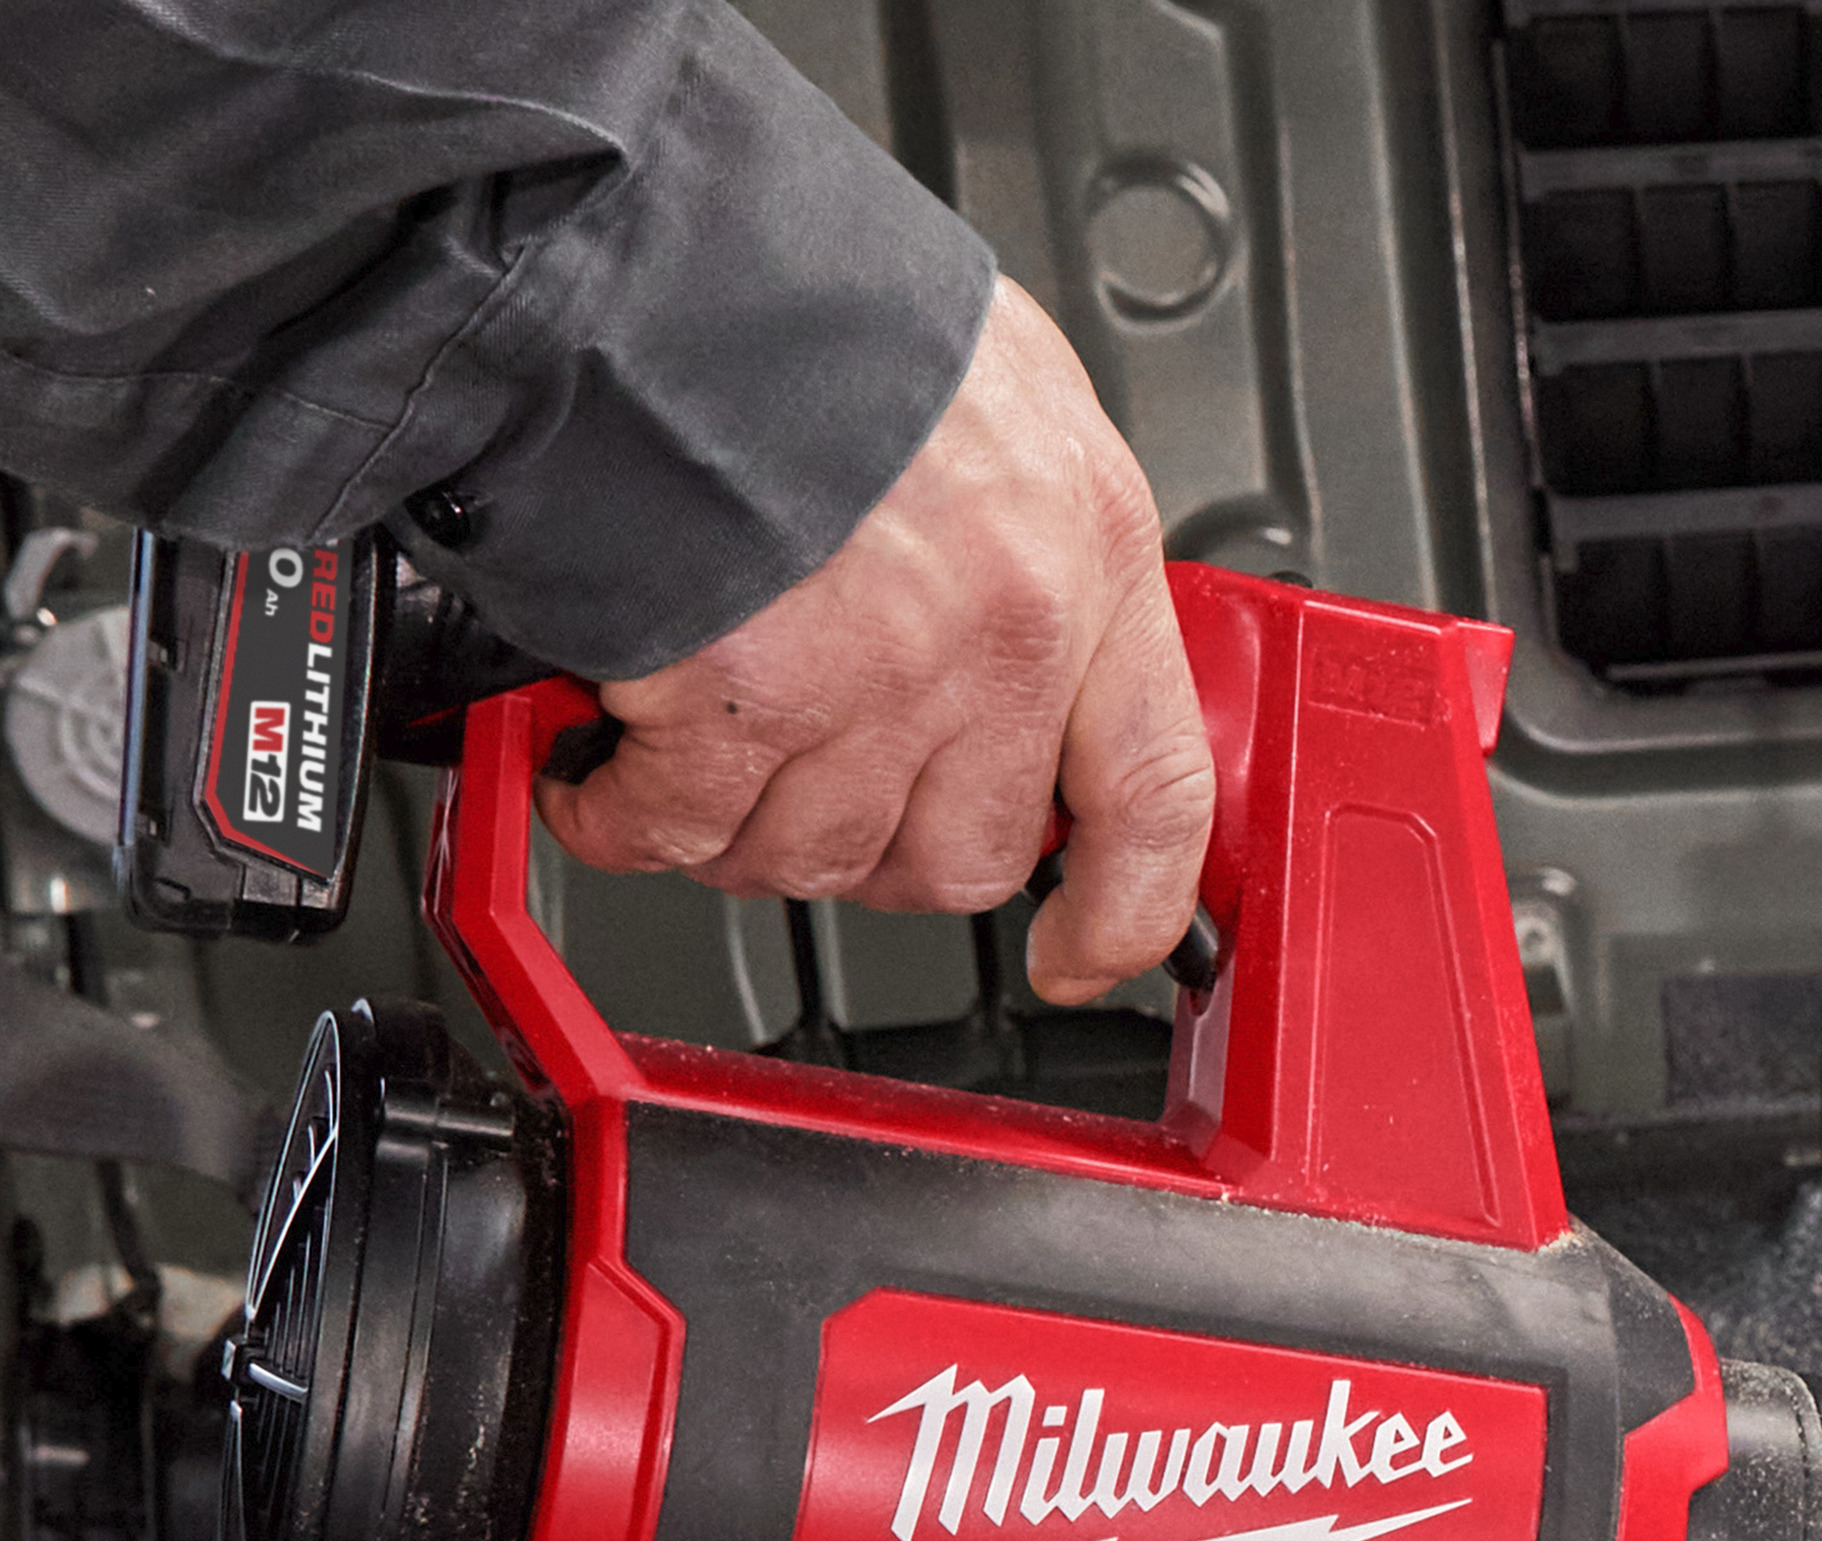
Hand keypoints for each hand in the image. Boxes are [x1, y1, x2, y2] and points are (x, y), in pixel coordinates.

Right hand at [533, 279, 1213, 1004]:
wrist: (663, 250)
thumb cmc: (824, 307)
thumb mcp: (1010, 415)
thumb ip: (1038, 564)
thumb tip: (1032, 680)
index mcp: (1089, 555)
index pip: (1157, 793)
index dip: (1127, 909)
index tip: (1084, 952)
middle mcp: (1003, 632)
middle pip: (965, 859)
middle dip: (882, 855)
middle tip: (817, 790)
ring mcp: (877, 676)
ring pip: (820, 860)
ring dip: (745, 837)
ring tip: (700, 752)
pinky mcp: (743, 697)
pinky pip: (688, 833)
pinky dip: (628, 824)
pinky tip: (607, 775)